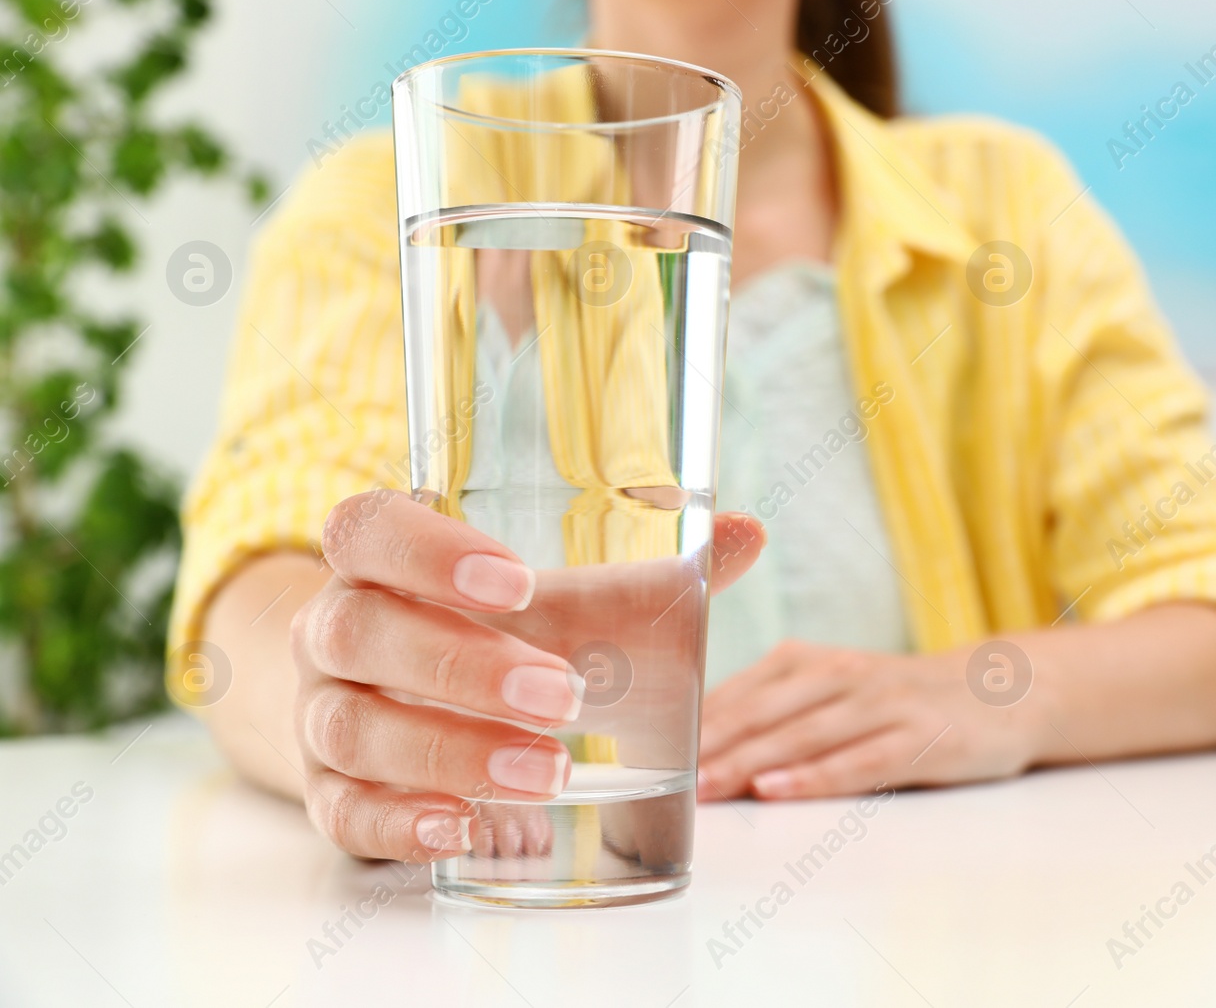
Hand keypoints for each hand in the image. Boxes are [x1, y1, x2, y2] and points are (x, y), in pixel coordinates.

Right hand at [290, 489, 762, 860]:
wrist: (395, 699)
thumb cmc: (497, 634)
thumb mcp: (562, 601)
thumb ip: (644, 574)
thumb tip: (748, 535)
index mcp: (381, 561)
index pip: (368, 529)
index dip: (426, 550)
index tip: (517, 581)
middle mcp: (336, 630)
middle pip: (358, 631)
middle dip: (462, 665)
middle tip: (563, 695)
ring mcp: (323, 715)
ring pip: (351, 728)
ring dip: (449, 751)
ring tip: (550, 772)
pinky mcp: (329, 793)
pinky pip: (342, 813)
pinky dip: (401, 824)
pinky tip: (464, 828)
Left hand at [696, 640, 1037, 801]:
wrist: (1000, 692)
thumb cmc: (897, 701)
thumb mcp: (832, 691)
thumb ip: (772, 712)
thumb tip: (694, 752)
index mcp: (808, 662)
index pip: (737, 691)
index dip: (691, 722)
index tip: (647, 751)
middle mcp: (841, 675)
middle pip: (764, 710)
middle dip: (710, 743)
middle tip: (663, 776)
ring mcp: (883, 704)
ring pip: (804, 733)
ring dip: (750, 759)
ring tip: (706, 786)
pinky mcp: (921, 737)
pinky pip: (860, 759)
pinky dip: (816, 775)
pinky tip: (779, 789)